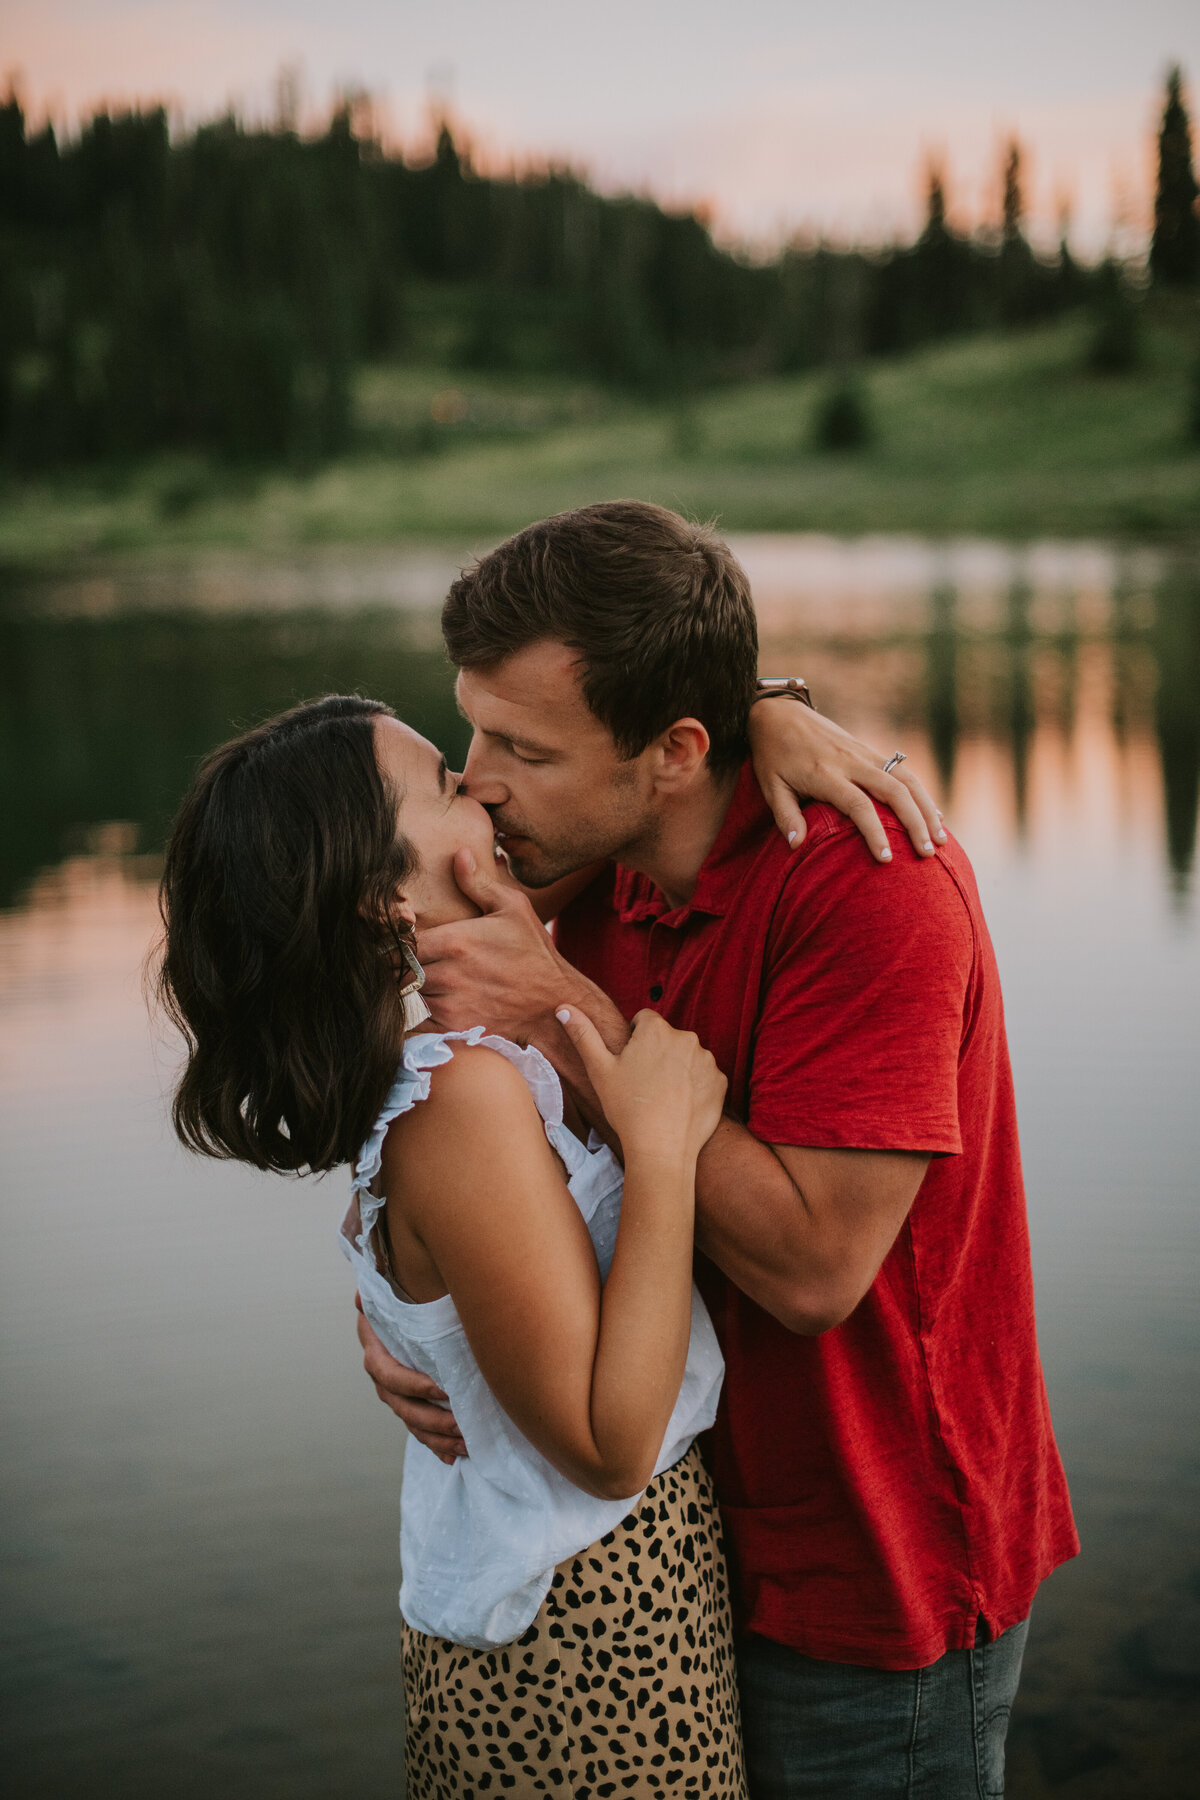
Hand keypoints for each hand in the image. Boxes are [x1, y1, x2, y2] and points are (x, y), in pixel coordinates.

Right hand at [355, 1295, 465, 1463]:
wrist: (393, 1326)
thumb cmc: (395, 1310)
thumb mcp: (387, 1301)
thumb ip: (376, 1300)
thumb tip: (360, 1297)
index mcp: (378, 1358)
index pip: (391, 1376)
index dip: (414, 1385)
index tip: (442, 1389)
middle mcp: (385, 1385)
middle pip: (406, 1409)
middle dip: (434, 1419)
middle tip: (461, 1423)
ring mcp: (397, 1401)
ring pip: (415, 1425)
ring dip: (439, 1438)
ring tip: (465, 1444)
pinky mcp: (411, 1410)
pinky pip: (421, 1433)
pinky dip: (436, 1446)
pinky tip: (454, 1457)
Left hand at [418, 848, 580, 1037]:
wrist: (556, 1002)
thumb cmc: (534, 953)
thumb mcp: (513, 908)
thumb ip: (478, 883)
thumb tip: (458, 853)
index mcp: (455, 941)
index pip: (401, 941)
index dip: (397, 942)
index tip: (402, 941)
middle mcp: (448, 974)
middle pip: (400, 970)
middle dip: (401, 967)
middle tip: (408, 962)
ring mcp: (450, 1005)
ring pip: (409, 996)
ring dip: (411, 991)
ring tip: (422, 983)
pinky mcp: (455, 1029)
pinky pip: (417, 1025)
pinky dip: (416, 1018)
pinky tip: (428, 1006)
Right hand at [556, 1005, 725, 1164]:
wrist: (661, 1148)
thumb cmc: (626, 1108)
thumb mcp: (599, 1069)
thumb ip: (583, 1034)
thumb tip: (563, 1007)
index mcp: (656, 1029)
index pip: (644, 1020)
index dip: (634, 1040)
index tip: (630, 1065)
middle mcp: (686, 1037)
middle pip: (668, 1038)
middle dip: (657, 1053)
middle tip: (644, 1084)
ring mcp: (707, 1060)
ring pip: (687, 1056)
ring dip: (678, 1068)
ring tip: (663, 1097)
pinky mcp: (720, 1081)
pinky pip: (705, 1077)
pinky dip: (696, 1087)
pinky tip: (681, 1105)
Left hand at [748, 700, 945, 862]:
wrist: (779, 714)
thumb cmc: (772, 756)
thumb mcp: (771, 786)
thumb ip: (785, 816)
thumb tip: (797, 846)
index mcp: (825, 773)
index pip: (858, 805)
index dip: (875, 833)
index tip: (886, 859)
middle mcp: (850, 761)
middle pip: (894, 791)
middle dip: (915, 822)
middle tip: (928, 853)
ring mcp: (863, 753)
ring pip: (906, 779)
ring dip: (927, 808)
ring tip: (941, 838)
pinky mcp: (869, 750)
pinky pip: (902, 772)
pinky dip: (921, 794)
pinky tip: (934, 815)